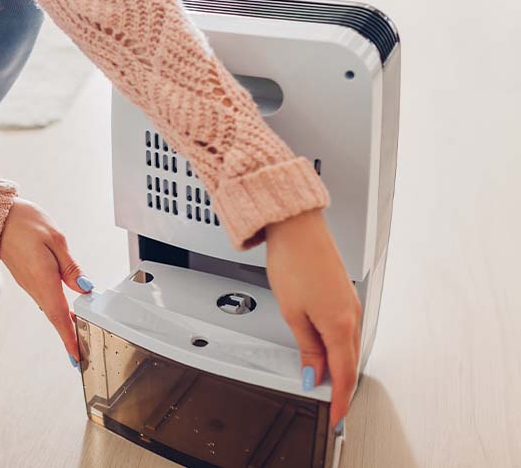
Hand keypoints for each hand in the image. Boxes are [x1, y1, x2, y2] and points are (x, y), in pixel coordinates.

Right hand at [0, 197, 92, 364]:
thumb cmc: (23, 223)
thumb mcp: (56, 239)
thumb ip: (71, 267)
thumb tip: (85, 287)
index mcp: (43, 279)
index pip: (60, 315)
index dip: (70, 337)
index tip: (77, 357)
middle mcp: (35, 286)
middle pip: (56, 317)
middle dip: (70, 335)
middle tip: (83, 352)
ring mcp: (29, 284)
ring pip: (50, 309)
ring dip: (64, 323)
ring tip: (80, 335)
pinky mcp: (27, 279)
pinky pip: (45, 299)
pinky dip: (57, 309)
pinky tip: (66, 311)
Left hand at [265, 209, 361, 428]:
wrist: (298, 227)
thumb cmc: (293, 261)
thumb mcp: (293, 313)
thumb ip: (307, 348)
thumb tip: (314, 375)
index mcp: (339, 324)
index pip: (343, 375)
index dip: (340, 402)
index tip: (336, 419)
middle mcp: (352, 315)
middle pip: (349, 363)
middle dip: (342, 389)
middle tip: (332, 409)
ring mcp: (350, 304)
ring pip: (349, 347)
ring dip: (340, 368)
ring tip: (328, 386)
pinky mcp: (344, 296)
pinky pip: (347, 331)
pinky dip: (339, 349)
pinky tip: (328, 353)